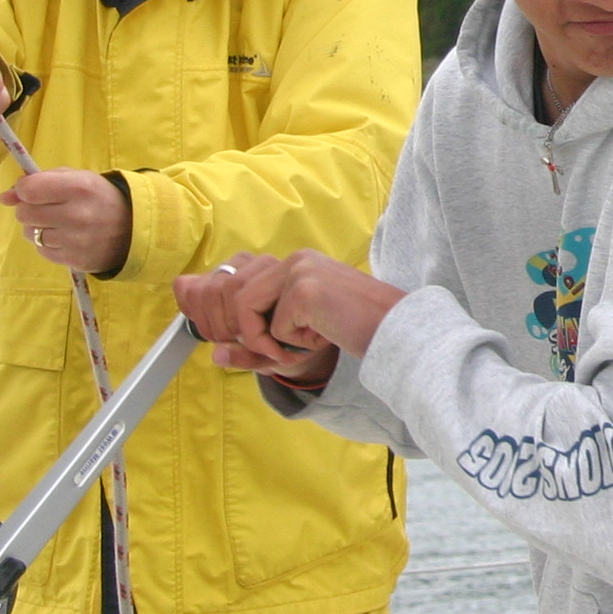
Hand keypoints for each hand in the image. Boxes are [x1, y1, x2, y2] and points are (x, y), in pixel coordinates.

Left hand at [0, 169, 130, 275]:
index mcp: (77, 187)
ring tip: (59, 224)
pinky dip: (48, 244)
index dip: (24, 190)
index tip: (33, 192)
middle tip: (47, 209)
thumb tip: (4, 197)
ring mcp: (75, 240)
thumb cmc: (100, 198)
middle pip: (25, 213)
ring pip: (31, 234)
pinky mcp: (75, 260)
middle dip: (29, 210)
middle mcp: (76, 214)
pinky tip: (65, 238)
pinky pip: (43, 251)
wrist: (135, 228)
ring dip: (38, 228)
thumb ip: (40, 181)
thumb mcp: (76, 178)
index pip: (28, 190)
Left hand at [175, 251, 404, 383]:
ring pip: (245, 306)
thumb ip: (258, 341)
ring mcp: (300, 270)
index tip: (249, 339)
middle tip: (277, 352)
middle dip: (243, 329)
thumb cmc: (353, 332)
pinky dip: (291, 345)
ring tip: (294, 349)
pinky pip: (273, 326)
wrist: (397, 331)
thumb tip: (215, 354)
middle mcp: (295, 259)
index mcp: (296, 263)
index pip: (239, 280)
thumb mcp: (299, 334)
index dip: (232, 313)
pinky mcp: (305, 289)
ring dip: (263, 338)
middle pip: (234, 292)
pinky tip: (320, 339)